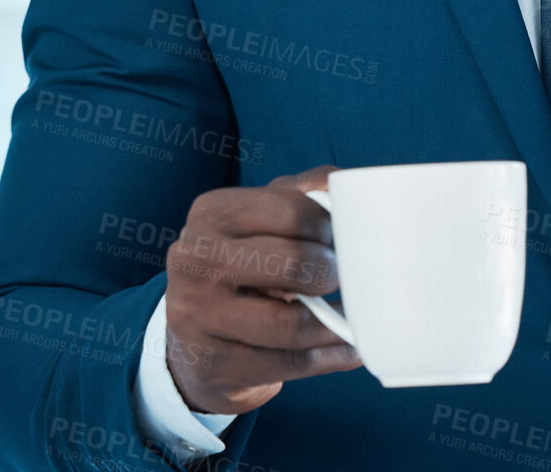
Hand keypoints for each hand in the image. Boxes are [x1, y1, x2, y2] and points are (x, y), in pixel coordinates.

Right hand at [163, 164, 362, 415]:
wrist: (195, 331)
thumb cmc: (246, 260)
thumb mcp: (264, 216)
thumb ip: (308, 191)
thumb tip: (352, 187)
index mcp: (213, 213)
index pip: (293, 211)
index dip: (329, 226)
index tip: (339, 238)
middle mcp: (195, 260)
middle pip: (295, 265)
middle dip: (332, 273)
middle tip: (342, 277)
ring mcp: (197, 316)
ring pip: (293, 325)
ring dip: (336, 324)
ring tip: (354, 316)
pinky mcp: (210, 364)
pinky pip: (289, 364)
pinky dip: (329, 356)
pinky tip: (348, 348)